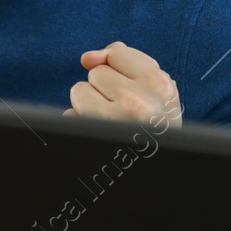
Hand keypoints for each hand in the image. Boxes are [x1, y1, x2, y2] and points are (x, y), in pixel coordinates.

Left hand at [65, 41, 179, 127]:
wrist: (157, 177)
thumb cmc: (157, 129)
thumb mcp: (158, 92)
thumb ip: (129, 63)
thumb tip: (87, 57)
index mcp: (160, 86)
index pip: (118, 52)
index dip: (119, 70)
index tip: (132, 90)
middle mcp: (138, 102)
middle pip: (97, 72)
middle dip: (105, 88)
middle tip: (126, 113)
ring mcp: (112, 121)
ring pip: (79, 90)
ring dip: (90, 105)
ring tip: (112, 124)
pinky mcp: (90, 136)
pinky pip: (70, 114)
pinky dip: (79, 123)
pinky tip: (99, 136)